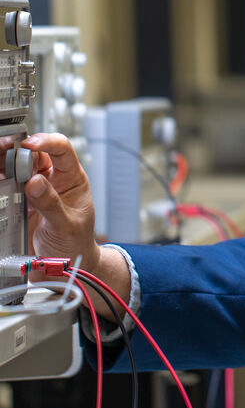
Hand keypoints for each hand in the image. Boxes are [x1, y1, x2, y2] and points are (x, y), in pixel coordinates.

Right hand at [21, 132, 129, 312]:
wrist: (64, 265)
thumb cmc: (75, 242)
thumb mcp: (67, 225)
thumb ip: (52, 204)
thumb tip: (36, 183)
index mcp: (72, 179)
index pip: (62, 150)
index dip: (47, 142)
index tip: (30, 144)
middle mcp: (52, 180)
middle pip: (34, 154)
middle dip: (18, 150)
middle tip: (4, 152)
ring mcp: (34, 190)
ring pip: (16, 168)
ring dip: (5, 163)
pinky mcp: (18, 201)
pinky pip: (6, 186)